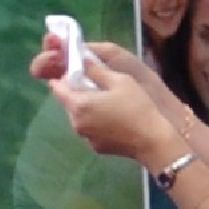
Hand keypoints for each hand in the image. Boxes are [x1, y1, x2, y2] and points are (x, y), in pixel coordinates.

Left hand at [36, 32, 186, 169]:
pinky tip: (114, 120)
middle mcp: (75, 122)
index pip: (56, 87)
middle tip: (99, 88)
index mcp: (78, 104)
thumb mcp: (120, 81)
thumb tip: (81, 61)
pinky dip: (95, 122)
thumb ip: (96, 70)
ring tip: (109, 104)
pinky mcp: (95, 147)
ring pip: (78, 116)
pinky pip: (89, 129)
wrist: (152, 141)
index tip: (80, 73)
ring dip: (87, 108)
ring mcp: (85, 137)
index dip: (65, 78)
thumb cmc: (136, 107)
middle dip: (78, 93)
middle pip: (68, 102)